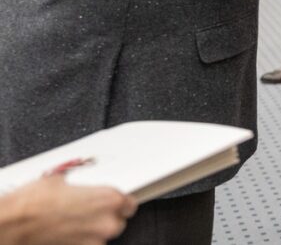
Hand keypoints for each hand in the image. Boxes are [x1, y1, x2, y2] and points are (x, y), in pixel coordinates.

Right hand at [0, 175, 136, 244]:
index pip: (129, 203)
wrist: (11, 225)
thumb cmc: (33, 202)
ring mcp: (94, 242)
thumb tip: (84, 185)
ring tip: (72, 222)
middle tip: (88, 212)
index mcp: (108, 199)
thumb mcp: (63, 180)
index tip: (113, 203)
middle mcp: (106, 223)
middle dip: (106, 217)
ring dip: (92, 230)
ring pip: (102, 236)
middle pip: (118, 221)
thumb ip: (84, 185)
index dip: (119, 202)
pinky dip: (80, 240)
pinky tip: (66, 233)